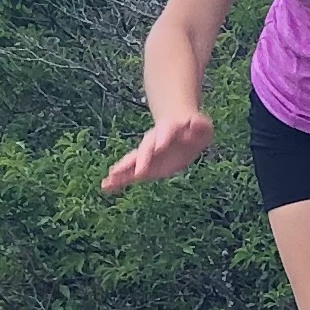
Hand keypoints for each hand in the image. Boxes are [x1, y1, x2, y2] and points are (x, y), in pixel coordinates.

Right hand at [101, 109, 216, 192]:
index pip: (165, 134)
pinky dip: (118, 180)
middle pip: (145, 149)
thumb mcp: (202, 126)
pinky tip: (106, 187)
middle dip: (141, 159)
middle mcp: (154, 142)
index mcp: (169, 130)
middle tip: (137, 171)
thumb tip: (195, 122)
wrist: (178, 127)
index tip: (159, 147)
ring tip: (109, 179)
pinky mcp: (144, 165)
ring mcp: (147, 154)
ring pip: (133, 161)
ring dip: (122, 169)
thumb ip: (200, 125)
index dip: (163, 139)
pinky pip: (130, 173)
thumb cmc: (194, 129)